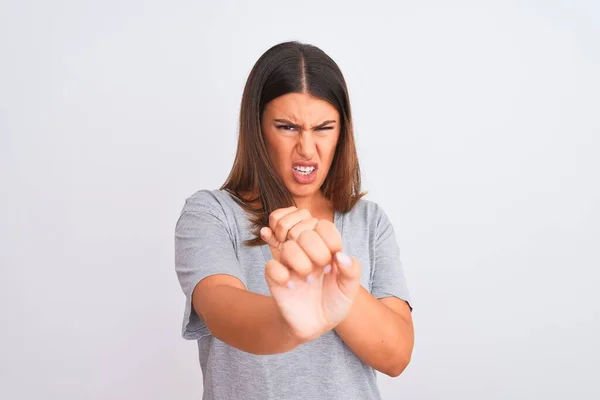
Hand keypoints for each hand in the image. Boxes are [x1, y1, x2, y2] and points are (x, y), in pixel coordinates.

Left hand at [260, 206, 317, 260]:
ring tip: (296, 246)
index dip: (273, 230)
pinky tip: (303, 248)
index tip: (279, 238)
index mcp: (292, 211)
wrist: (307, 260)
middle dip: (281, 238)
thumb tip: (263, 231)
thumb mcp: (277, 243)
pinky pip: (304, 241)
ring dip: (291, 244)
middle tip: (287, 244)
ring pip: (292, 232)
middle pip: (282, 224)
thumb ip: (269, 236)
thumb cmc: (292, 250)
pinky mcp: (320, 231)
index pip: (274, 216)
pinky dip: (299, 246)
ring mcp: (313, 220)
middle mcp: (303, 212)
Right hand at [262, 220, 361, 341]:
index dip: (330, 241)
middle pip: (304, 232)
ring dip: (301, 264)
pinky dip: (281, 275)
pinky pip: (271, 266)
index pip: (323, 226)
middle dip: (317, 252)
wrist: (315, 325)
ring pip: (288, 247)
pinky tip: (290, 286)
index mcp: (324, 247)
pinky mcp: (274, 276)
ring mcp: (288, 262)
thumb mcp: (349, 289)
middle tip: (322, 270)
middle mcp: (305, 250)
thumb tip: (341, 256)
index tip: (334, 262)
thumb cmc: (333, 302)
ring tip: (308, 281)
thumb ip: (352, 271)